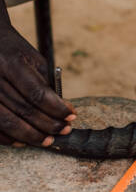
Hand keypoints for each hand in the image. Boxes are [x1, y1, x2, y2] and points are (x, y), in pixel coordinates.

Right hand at [0, 24, 75, 146]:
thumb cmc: (12, 50)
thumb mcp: (32, 57)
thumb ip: (44, 81)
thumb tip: (60, 108)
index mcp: (11, 63)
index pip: (37, 93)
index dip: (56, 108)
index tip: (71, 115)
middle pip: (24, 109)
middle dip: (48, 124)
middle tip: (64, 130)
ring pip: (8, 122)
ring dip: (31, 135)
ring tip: (48, 140)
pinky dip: (8, 138)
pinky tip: (23, 141)